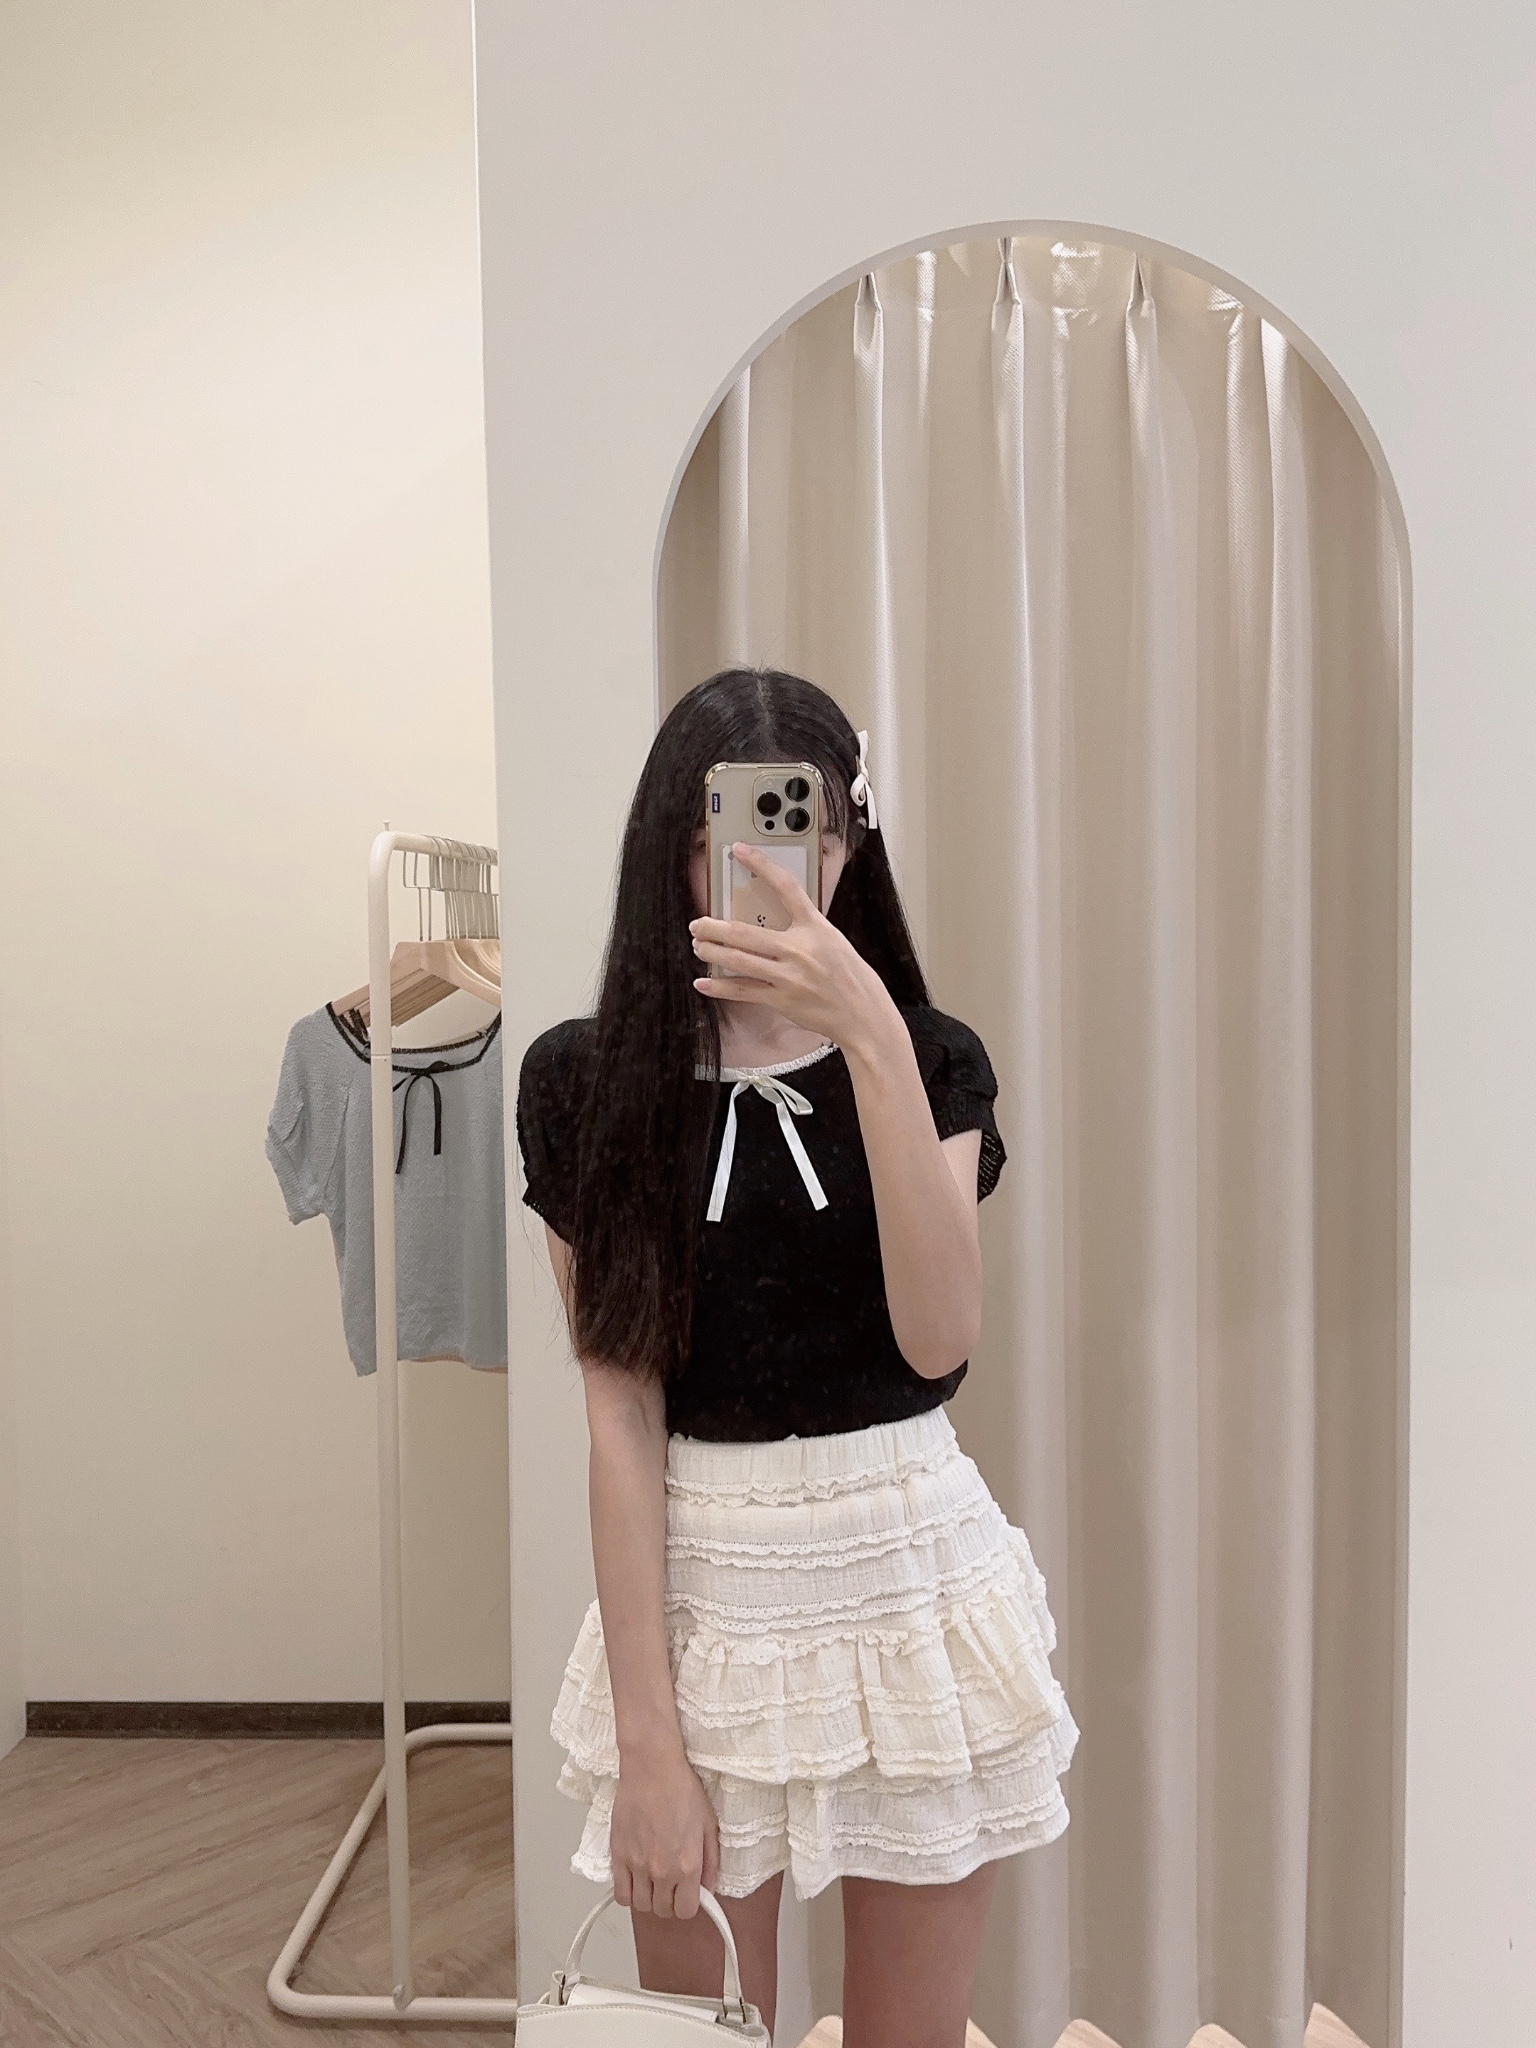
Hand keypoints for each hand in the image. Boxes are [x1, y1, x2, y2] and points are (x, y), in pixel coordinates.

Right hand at [609, 1743, 720, 1919]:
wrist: (652, 1767)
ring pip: (641, 1906)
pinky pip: (620, 1893)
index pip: (685, 1911)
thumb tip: (708, 1886)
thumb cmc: (681, 1788)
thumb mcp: (708, 1823)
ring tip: (654, 1881)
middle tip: (672, 1884)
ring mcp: (637, 1865)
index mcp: (687, 1865)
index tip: (688, 1894)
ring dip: (649, 1899)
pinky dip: (628, 1893)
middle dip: (670, 1902)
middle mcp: (662, 1871)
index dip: (688, 1905)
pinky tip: (635, 1879)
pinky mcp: (618, 1856)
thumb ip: (710, 1860)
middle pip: (663, 1911)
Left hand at [688, 841, 896, 1056]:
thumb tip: (776, 920)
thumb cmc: (850, 977)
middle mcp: (799, 949)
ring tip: (698, 946)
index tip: (741, 851)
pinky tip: (703, 983)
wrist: (863, 1014)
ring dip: (712, 952)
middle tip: (698, 924)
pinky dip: (720, 988)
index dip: (762, 865)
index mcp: (815, 928)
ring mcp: (788, 976)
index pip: (786, 887)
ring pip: (738, 961)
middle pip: (746, 932)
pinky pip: (744, 991)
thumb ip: (806, 928)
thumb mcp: (833, 940)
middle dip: (715, 928)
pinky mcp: (782, 1000)